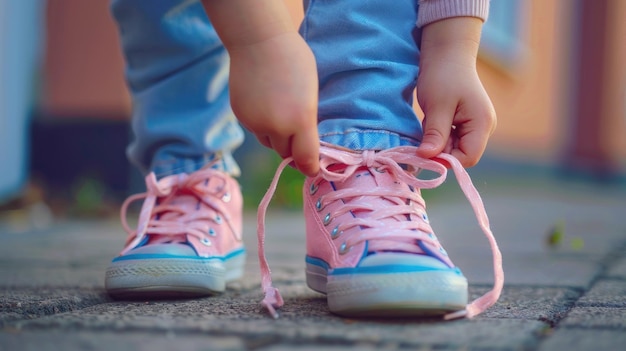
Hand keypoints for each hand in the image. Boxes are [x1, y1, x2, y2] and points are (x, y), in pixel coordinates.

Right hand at [202, 0, 319, 175]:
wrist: (259, 41)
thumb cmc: (295, 61)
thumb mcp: (312, 93)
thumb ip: (308, 121)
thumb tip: (305, 144)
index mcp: (301, 120)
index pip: (306, 159)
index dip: (310, 167)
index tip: (313, 169)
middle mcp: (277, 127)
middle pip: (285, 153)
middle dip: (292, 150)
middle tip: (299, 142)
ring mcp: (256, 122)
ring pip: (268, 142)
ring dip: (276, 138)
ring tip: (281, 115)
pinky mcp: (242, 116)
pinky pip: (255, 130)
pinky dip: (261, 125)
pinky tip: (266, 105)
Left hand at [415, 18, 495, 166]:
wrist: (447, 52)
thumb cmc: (443, 75)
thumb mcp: (437, 106)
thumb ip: (435, 134)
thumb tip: (426, 158)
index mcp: (482, 124)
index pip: (468, 158)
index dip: (446, 159)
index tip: (425, 150)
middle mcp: (484, 128)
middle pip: (460, 154)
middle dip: (440, 148)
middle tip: (426, 128)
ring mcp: (475, 126)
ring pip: (452, 147)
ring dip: (437, 140)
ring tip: (430, 119)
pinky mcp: (464, 124)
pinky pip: (450, 138)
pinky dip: (437, 133)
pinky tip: (432, 118)